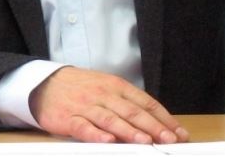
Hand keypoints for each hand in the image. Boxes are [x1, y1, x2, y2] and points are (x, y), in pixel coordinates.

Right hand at [29, 66, 188, 143]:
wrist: (46, 83)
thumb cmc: (81, 87)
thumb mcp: (107, 88)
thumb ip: (128, 103)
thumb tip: (155, 122)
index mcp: (116, 86)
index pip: (145, 102)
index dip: (163, 118)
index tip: (178, 132)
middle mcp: (104, 94)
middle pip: (131, 111)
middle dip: (153, 126)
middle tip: (169, 139)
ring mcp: (86, 106)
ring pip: (111, 119)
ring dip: (129, 131)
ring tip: (145, 141)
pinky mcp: (68, 118)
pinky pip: (83, 127)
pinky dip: (96, 134)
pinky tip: (107, 141)